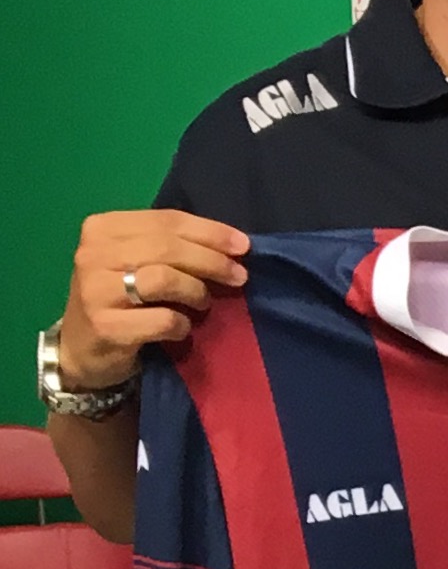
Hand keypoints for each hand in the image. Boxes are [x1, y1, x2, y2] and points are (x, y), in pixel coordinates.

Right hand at [58, 211, 249, 389]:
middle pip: (167, 248)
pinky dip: (181, 324)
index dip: (211, 232)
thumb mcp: (139, 262)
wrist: (83, 349)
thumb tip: (234, 244)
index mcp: (103, 227)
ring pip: (164, 279)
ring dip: (196, 291)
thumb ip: (174, 247)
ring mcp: (95, 290)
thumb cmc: (121, 299)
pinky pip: (161, 319)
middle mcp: (93, 254)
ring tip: (204, 303)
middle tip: (239, 277)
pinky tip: (182, 327)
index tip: (243, 246)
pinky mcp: (105, 326)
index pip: (167, 220)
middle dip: (212, 261)